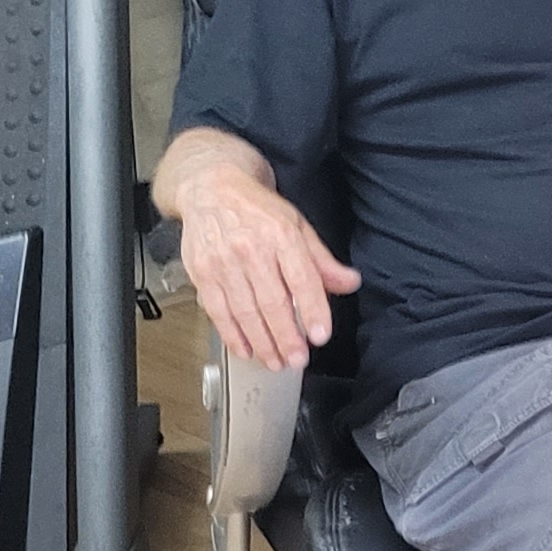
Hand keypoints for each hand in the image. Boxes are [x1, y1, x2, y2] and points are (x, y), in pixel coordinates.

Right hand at [176, 170, 359, 371]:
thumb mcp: (297, 225)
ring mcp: (223, 263)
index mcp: (281, 235)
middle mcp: (251, 249)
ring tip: (276, 361)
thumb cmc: (257, 209)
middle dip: (286, 336)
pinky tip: (246, 350)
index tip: (321, 334)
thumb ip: (322, 260)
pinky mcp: (202, 273)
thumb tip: (349, 283)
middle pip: (272, 301)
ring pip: (245, 311)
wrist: (211, 188)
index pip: (302, 278)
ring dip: (262, 342)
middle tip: (298, 359)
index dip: (313, 309)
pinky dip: (232, 335)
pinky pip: (218, 311)